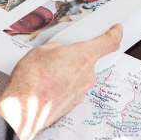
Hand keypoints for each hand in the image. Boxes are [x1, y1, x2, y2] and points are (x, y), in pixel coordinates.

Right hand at [0, 24, 122, 139]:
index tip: (116, 30)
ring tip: (45, 74)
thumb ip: (56, 50)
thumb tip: (58, 54)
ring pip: (78, 76)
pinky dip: (61, 86)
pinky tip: (45, 86)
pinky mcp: (73, 104)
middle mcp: (87, 75)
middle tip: (56, 57)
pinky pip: (71, 89)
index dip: (114, 34)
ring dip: (66, 73)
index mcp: (83, 57)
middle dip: (74, 57)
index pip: (108, 43)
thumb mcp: (40, 51)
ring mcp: (81, 92)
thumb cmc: (31, 80)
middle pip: (89, 60)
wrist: (24, 109)